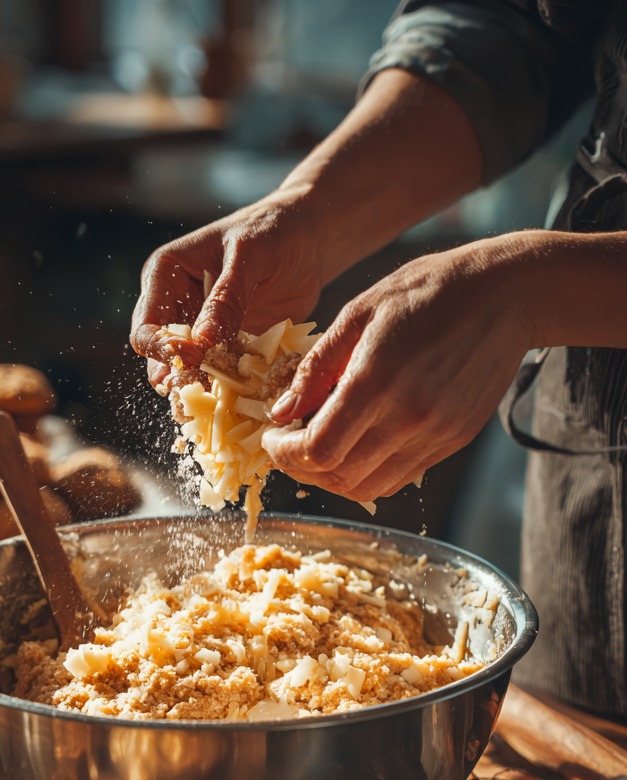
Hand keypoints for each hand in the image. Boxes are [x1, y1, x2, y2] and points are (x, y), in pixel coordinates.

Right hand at [130, 193, 323, 391]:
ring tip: (216, 402)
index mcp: (167, 274)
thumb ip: (226, 299)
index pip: (147, 323)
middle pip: (161, 353)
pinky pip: (221, 371)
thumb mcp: (249, 257)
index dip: (162, 347)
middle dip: (177, 375)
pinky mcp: (229, 343)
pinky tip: (239, 396)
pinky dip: (229, 385)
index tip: (192, 358)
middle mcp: (177, 303)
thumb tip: (200, 342)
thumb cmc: (275, 230)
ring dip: (201, 386)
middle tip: (196, 393)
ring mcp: (202, 327)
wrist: (311, 238)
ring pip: (189, 368)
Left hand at [264, 236, 540, 503]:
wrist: (506, 294)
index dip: (284, 454)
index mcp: (378, 380)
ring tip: (321, 446)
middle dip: (301, 468)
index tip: (272, 438)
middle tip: (289, 444)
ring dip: (333, 477)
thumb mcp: (359, 312)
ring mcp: (436, 434)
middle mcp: (409, 417)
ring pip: (368, 488)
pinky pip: (399, 478)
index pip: (318, 450)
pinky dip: (368, 472)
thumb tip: (283, 410)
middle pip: (338, 478)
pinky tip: (358, 443)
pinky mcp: (453, 441)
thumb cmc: (428, 291)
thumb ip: (317, 367)